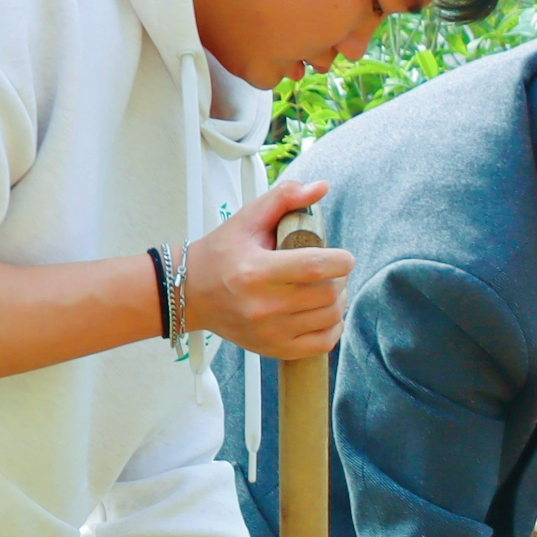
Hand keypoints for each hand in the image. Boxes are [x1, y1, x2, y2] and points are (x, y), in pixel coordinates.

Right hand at [186, 180, 349, 361]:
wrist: (191, 294)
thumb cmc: (221, 254)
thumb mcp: (247, 219)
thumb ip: (284, 198)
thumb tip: (320, 187)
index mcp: (256, 271)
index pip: (313, 267)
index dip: (340, 261)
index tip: (345, 257)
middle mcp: (263, 306)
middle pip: (327, 294)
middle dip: (340, 279)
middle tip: (334, 271)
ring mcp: (270, 332)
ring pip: (329, 318)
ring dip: (339, 301)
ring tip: (330, 288)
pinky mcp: (274, 349)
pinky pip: (322, 343)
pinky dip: (334, 327)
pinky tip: (326, 313)